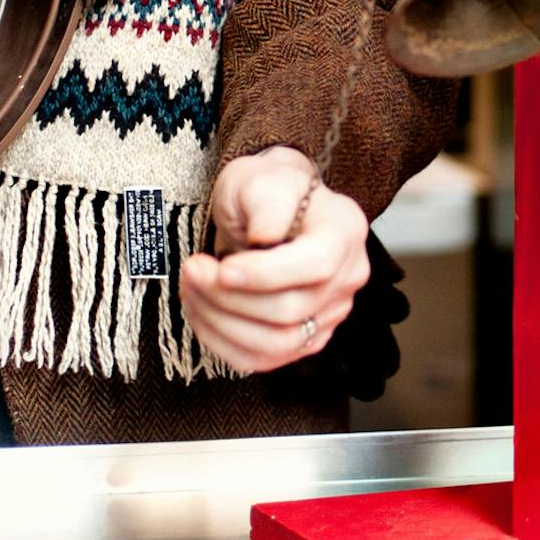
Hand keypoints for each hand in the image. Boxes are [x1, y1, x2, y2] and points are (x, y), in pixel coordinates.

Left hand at [179, 146, 369, 374]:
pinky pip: (264, 359)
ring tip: (192, 289)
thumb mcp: (262, 179)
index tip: (222, 268)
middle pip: (291, 310)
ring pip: (277, 343)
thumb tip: (265, 238)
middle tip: (192, 270)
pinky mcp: (307, 337)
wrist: (267, 206)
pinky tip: (202, 313)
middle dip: (229, 296)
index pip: (316, 265)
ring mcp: (331, 312)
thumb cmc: (265, 188)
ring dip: (222, 322)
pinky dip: (224, 342)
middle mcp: (347, 275)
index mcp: (344, 230)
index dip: (265, 275)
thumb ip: (268, 205)